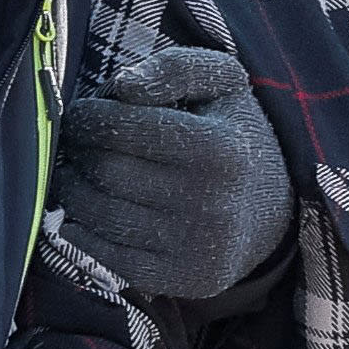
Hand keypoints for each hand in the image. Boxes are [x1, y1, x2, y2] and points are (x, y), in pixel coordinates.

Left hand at [59, 44, 292, 298]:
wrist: (274, 212)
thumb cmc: (232, 137)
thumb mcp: (222, 85)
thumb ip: (174, 68)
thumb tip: (121, 87)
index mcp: (219, 148)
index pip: (117, 126)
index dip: (87, 117)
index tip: (86, 115)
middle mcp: (210, 201)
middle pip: (103, 171)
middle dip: (78, 153)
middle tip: (79, 145)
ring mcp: (196, 246)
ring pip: (96, 215)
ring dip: (74, 191)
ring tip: (83, 175)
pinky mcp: (183, 280)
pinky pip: (105, 256)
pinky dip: (83, 233)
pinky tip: (89, 214)